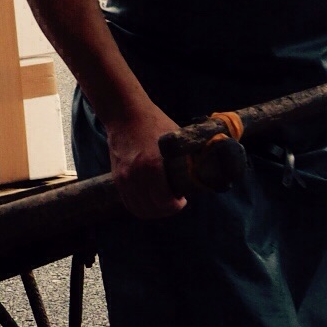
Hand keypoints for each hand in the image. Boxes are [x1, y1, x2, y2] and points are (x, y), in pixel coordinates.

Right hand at [106, 102, 184, 218]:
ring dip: (153, 210)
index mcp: (152, 165)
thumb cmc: (154, 123)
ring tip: (162, 203)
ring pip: (139, 208)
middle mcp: (136, 174)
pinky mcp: (117, 177)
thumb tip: (209, 167)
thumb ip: (189, 155)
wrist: (125, 115)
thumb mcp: (177, 136)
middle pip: (152, 208)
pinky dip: (140, 206)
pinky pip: (128, 202)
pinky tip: (149, 201)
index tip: (182, 200)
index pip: (164, 201)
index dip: (176, 206)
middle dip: (166, 210)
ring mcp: (124, 177)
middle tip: (175, 203)